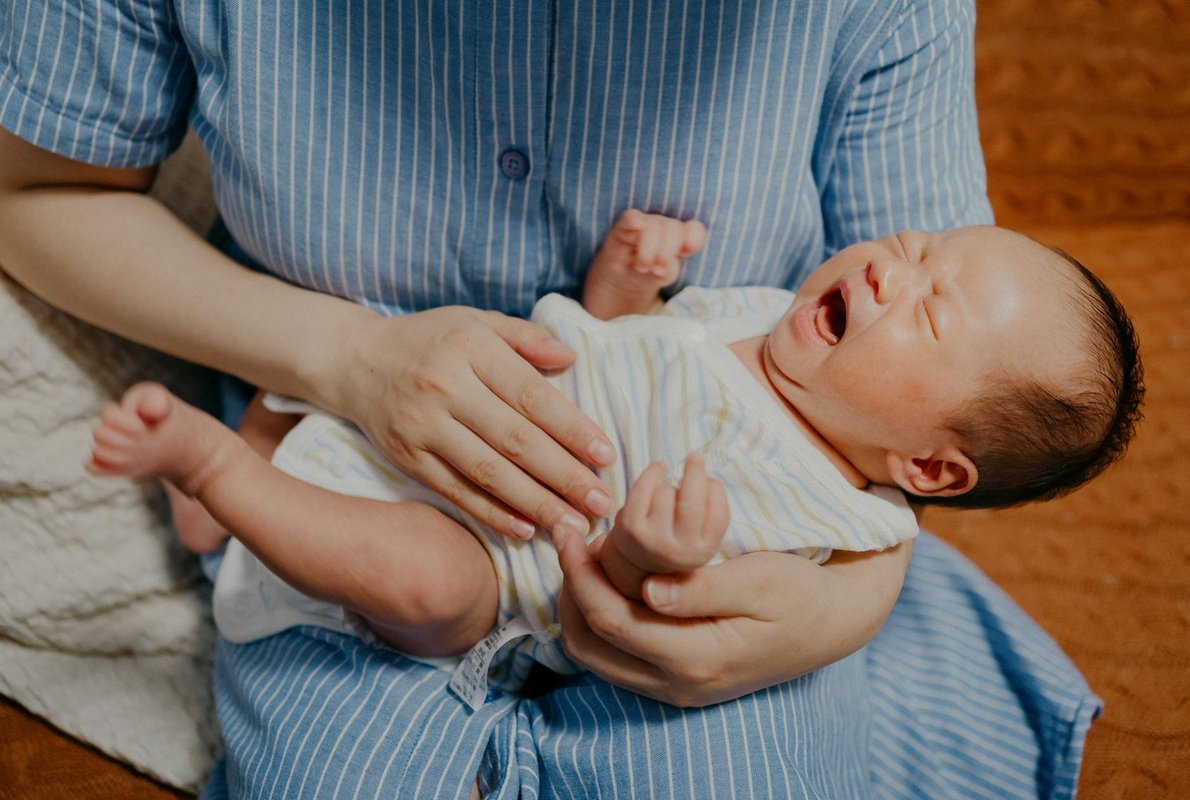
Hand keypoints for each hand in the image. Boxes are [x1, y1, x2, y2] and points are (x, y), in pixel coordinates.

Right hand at [336, 306, 615, 538]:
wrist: (356, 361)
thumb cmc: (431, 340)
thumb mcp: (476, 321)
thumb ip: (525, 337)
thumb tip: (570, 358)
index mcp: (471, 348)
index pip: (531, 396)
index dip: (572, 429)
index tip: (606, 456)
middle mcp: (445, 388)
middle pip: (515, 440)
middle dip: (563, 476)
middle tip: (601, 502)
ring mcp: (423, 427)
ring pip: (488, 472)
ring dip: (536, 503)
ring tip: (573, 524)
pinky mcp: (408, 458)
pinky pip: (456, 492)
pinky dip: (493, 514)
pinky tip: (526, 529)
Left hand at [557, 530, 911, 706]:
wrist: (834, 624)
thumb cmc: (800, 593)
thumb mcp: (760, 580)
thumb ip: (701, 589)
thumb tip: (648, 593)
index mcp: (695, 658)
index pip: (610, 619)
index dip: (578, 574)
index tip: (570, 528)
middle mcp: (677, 683)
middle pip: (590, 645)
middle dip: (569, 590)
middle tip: (570, 538)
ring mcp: (676, 687)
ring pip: (597, 656)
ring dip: (581, 605)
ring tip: (586, 554)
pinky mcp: (678, 679)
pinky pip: (617, 655)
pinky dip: (601, 618)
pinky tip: (610, 578)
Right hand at [582, 210, 706, 319]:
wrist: (624, 278)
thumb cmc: (650, 274)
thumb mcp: (665, 276)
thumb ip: (669, 269)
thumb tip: (661, 266)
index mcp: (681, 237)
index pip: (694, 231)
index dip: (692, 241)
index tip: (683, 254)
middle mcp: (665, 226)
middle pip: (674, 229)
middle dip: (667, 253)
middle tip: (657, 270)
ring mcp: (645, 222)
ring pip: (653, 226)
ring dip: (649, 250)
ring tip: (642, 267)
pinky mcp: (624, 225)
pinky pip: (631, 217)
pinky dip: (633, 222)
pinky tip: (634, 231)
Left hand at [604, 456, 728, 574]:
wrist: (638, 562)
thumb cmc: (676, 538)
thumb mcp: (700, 534)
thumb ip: (709, 509)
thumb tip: (701, 473)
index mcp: (703, 551)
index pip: (719, 515)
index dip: (716, 491)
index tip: (711, 479)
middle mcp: (679, 551)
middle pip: (691, 503)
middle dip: (694, 473)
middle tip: (695, 456)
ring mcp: (653, 541)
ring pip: (667, 492)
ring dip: (669, 486)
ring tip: (666, 496)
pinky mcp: (630, 528)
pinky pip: (643, 488)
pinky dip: (652, 472)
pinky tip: (658, 467)